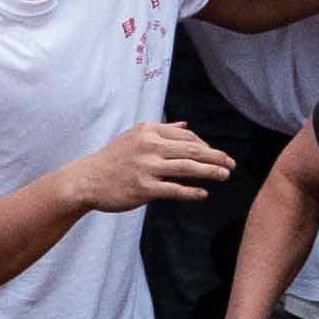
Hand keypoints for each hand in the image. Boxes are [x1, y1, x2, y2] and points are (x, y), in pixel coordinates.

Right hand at [72, 118, 237, 216]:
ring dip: (210, 171)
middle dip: (216, 156)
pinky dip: (191, 191)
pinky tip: (203, 194)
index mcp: (149, 130)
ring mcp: (146, 167)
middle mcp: (149, 146)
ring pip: (187, 168)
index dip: (206, 145)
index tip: (216, 155)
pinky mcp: (143, 188)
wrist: (87, 179)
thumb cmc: (114, 159)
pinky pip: (174, 189)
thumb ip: (162, 130)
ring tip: (225, 175)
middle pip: (192, 149)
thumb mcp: (135, 136)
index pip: (187, 136)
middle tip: (232, 163)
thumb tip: (186, 125)